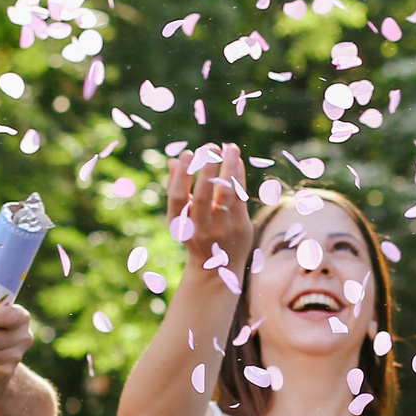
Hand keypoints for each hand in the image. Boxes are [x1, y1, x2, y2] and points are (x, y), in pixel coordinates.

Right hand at [164, 142, 253, 269]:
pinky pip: (240, 198)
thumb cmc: (197, 235)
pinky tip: (238, 161)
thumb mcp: (183, 217)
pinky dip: (239, 178)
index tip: (185, 153)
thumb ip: (178, 190)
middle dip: (206, 168)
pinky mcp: (240, 226)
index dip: (180, 176)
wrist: (218, 269)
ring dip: (229, 168)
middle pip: (203, 195)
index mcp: (183, 225)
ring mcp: (223, 229)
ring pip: (226, 194)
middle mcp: (201, 228)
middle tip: (210, 146)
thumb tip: (174, 160)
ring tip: (230, 147)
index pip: (177, 199)